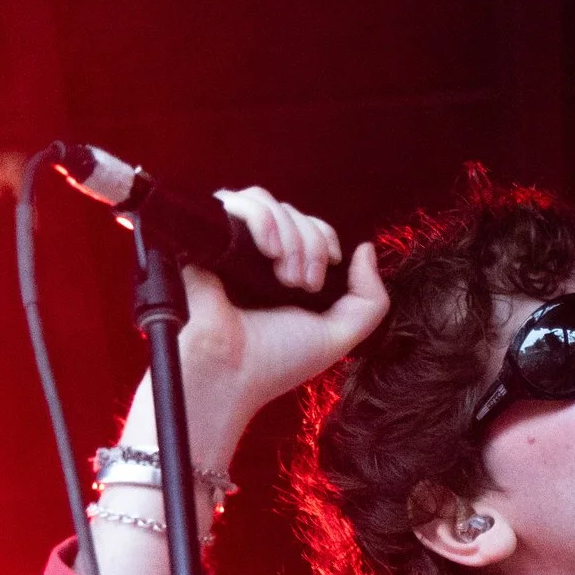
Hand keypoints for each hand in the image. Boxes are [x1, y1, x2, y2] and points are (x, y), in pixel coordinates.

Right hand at [164, 186, 390, 460]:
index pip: (310, 227)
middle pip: (293, 212)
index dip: (324, 239)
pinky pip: (235, 201)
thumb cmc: (276, 361)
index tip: (326, 272)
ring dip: (289, 233)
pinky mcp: (204, 236)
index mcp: (283, 272)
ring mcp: (229, 243)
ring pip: (266, 201)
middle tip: (303, 285)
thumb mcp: (339, 336)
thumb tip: (365, 249)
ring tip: (284, 275)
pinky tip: (268, 250)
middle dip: (310, 244)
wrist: (228, 373)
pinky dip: (261, 218)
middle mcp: (255, 254)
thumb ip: (369, 299)